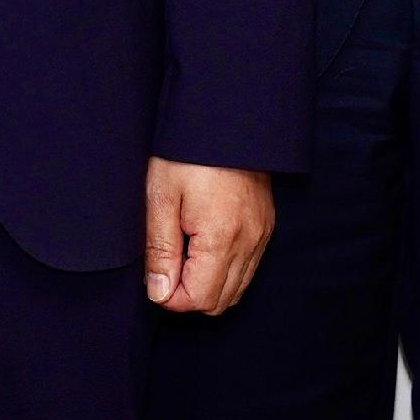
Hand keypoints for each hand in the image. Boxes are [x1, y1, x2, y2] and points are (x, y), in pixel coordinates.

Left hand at [144, 159, 274, 314]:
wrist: (227, 118)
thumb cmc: (187, 153)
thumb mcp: (161, 197)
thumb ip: (160, 250)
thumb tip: (159, 293)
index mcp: (220, 238)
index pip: (198, 299)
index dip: (169, 298)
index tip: (153, 278)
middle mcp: (248, 242)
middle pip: (220, 301)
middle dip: (188, 296)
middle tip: (164, 269)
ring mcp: (261, 235)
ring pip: (237, 289)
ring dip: (208, 286)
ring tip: (182, 258)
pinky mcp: (266, 225)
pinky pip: (249, 268)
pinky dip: (226, 272)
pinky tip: (204, 250)